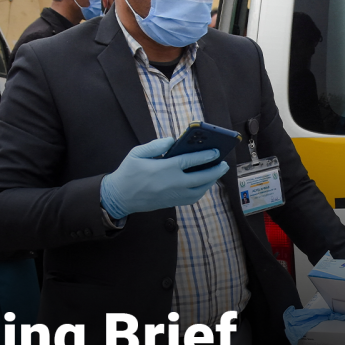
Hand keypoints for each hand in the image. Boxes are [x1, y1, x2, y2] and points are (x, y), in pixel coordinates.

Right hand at [99, 137, 228, 217]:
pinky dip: (202, 190)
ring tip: (217, 172)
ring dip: (211, 181)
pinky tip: (204, 183)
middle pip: (201, 177)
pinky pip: (193, 198)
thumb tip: (173, 141)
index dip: (206, 156)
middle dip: (215, 170)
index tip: (217, 151)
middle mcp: (173, 184)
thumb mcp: (137, 153)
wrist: (120, 197)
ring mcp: (174, 196)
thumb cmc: (128, 172)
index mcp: (165, 169)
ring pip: (200, 190)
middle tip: (224, 164)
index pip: (191, 161)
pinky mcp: (173, 203)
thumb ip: (156, 145)